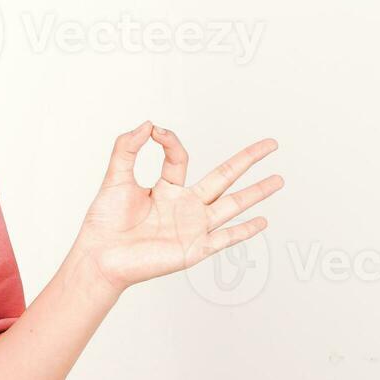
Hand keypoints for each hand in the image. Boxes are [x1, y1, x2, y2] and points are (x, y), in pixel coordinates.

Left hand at [72, 121, 282, 298]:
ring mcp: (193, 227)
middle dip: (248, 160)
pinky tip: (263, 222)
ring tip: (279, 180)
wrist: (100, 256)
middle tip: (271, 144)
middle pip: (224, 177)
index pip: (180, 157)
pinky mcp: (195, 248)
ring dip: (257, 192)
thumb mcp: (115, 177)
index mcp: (166, 189)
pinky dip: (244, 230)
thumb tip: (148, 124)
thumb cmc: (104, 222)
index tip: (156, 132)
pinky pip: (225, 238)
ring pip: (232, 204)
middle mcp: (184, 206)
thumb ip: (127, 148)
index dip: (170, 141)